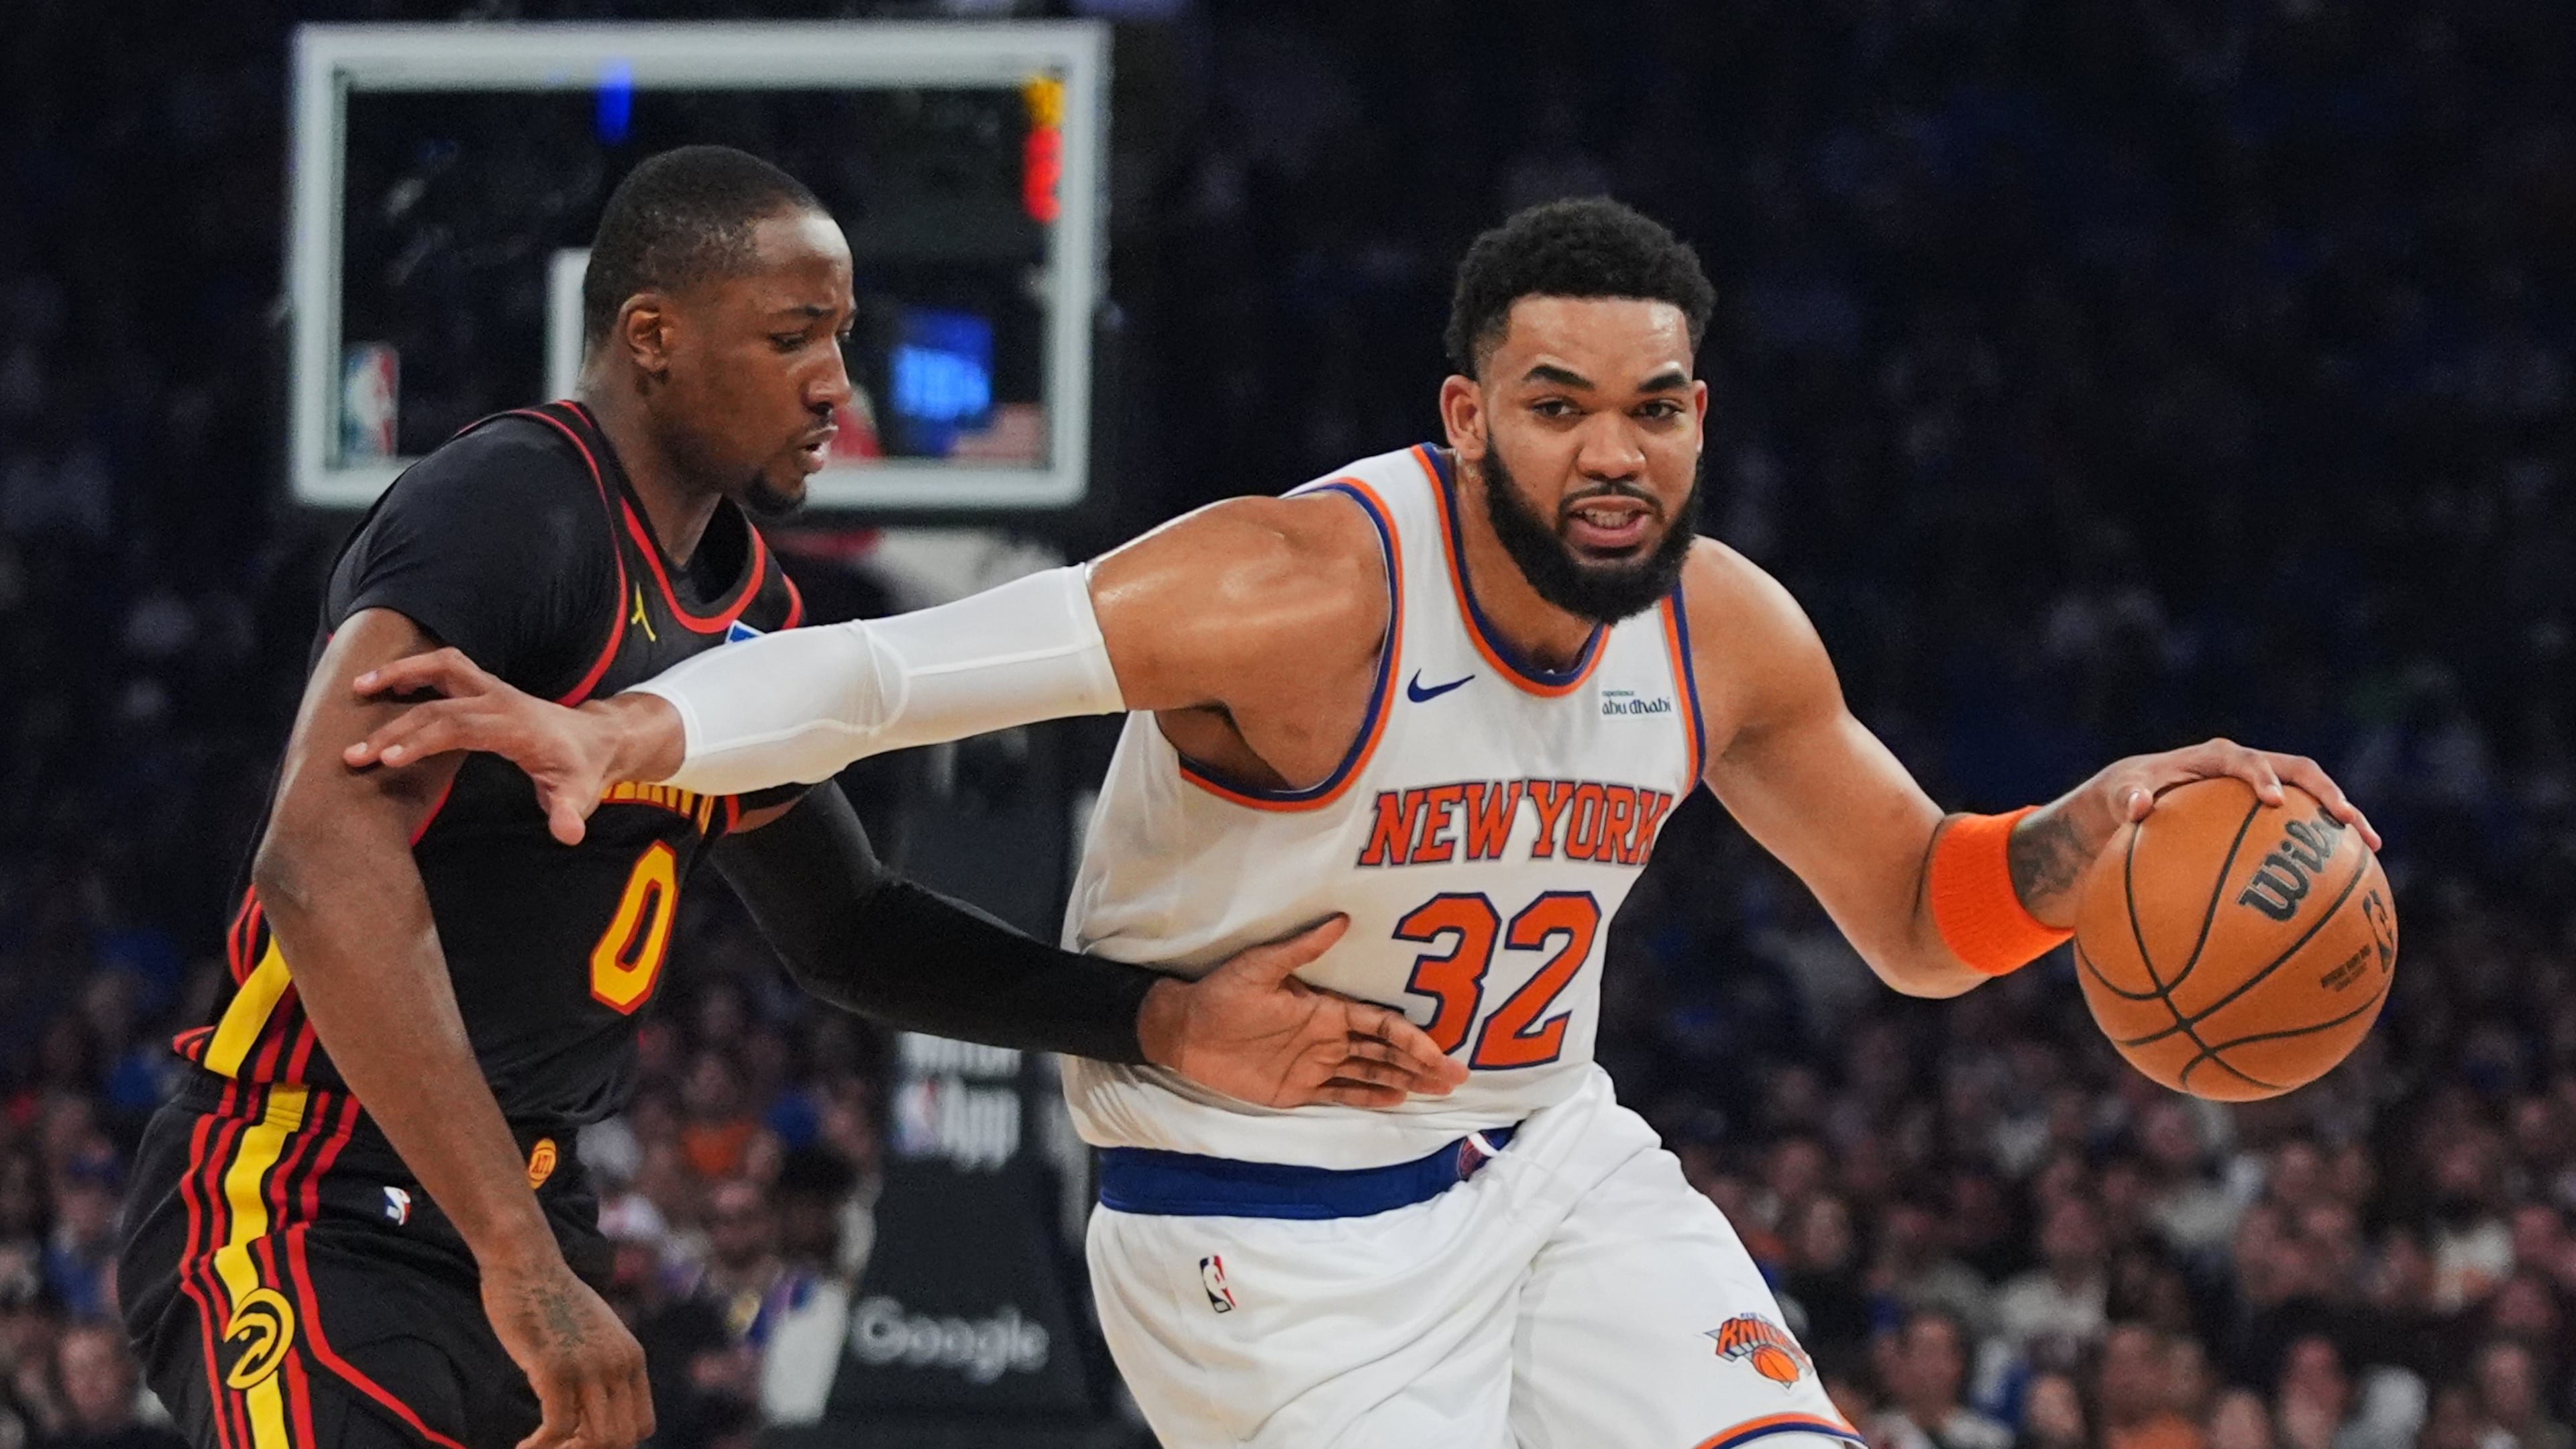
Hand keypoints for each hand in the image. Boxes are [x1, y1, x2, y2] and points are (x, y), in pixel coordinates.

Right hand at [343, 649, 682, 845]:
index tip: (386, 759)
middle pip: (438, 704)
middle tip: (354, 755)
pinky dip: (413, 669)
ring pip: (440, 665)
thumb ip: (570, 812)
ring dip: (399, 673)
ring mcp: (491, 688)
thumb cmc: (581, 769)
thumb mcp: (579, 793)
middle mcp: (500, 699)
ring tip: (357, 687)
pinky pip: (444, 667)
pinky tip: (383, 684)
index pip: (459, 726)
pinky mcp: (483, 686)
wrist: (597, 739)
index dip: (421, 740)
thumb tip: (569, 833)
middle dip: (393, 727)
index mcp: (515, 724)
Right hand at [481, 1256, 653, 1448]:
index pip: (643, 1426)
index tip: (579, 1439)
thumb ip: (604, 1364)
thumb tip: (598, 1402)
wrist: (527, 1264)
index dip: (613, 1442)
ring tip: (538, 1446)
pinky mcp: (556, 1368)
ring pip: (597, 1439)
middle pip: (621, 1439)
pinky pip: (558, 1428)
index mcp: (632, 1359)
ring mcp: (590, 1367)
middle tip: (558, 1446)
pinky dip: (540, 1446)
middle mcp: (619, 1365)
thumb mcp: (594, 1333)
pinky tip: (523, 1446)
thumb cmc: (552, 1299)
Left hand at [1138, 916, 1470, 1108]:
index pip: (1379, 1023)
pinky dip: (1370, 1097)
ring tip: (1439, 1089)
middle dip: (1421, 1062)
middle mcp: (1329, 1037)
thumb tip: (1341, 919)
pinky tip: (1397, 1098)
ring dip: (1405, 1079)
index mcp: (1325, 1009)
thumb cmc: (1222, 994)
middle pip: (1385, 1051)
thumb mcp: (1261, 966)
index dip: (1410, 1037)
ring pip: (1371, 1073)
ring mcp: (1316, 1064)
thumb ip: (1303, 949)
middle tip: (1457, 1077)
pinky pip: (1342, 1093)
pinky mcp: (1298, 1089)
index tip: (1437, 1050)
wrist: (1186, 1030)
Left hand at [2011, 737, 2381, 926]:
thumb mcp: (2119, 795)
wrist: (2134, 793)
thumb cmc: (2126, 794)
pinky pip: (2302, 829)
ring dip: (2342, 818)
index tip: (2274, 802)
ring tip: (2372, 847)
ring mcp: (2262, 789)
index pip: (2243, 760)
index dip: (2260, 776)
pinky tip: (2345, 885)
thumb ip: (2128, 798)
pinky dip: (2324, 848)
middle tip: (2347, 820)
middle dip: (2325, 793)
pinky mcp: (2269, 814)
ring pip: (2312, 798)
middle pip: (2299, 771)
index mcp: (2213, 759)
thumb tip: (2138, 807)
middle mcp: (2245, 768)